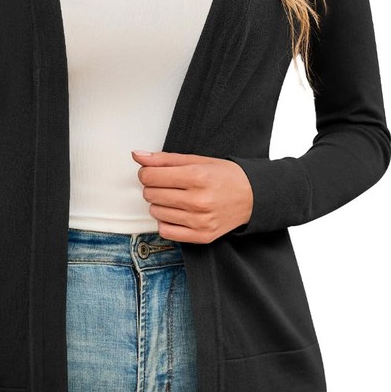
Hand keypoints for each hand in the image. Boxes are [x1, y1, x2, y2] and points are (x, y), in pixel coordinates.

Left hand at [131, 150, 252, 242]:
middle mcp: (199, 200)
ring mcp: (200, 221)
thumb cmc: (225, 176)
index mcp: (197, 176)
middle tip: (167, 185)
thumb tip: (137, 155)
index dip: (146, 173)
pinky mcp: (202, 236)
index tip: (152, 172)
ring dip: (159, 204)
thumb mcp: (197, 160)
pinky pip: (165, 231)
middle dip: (153, 187)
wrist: (253, 197)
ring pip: (155, 213)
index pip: (150, 176)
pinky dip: (166, 221)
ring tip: (175, 198)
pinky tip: (177, 213)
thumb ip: (164, 159)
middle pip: (150, 194)